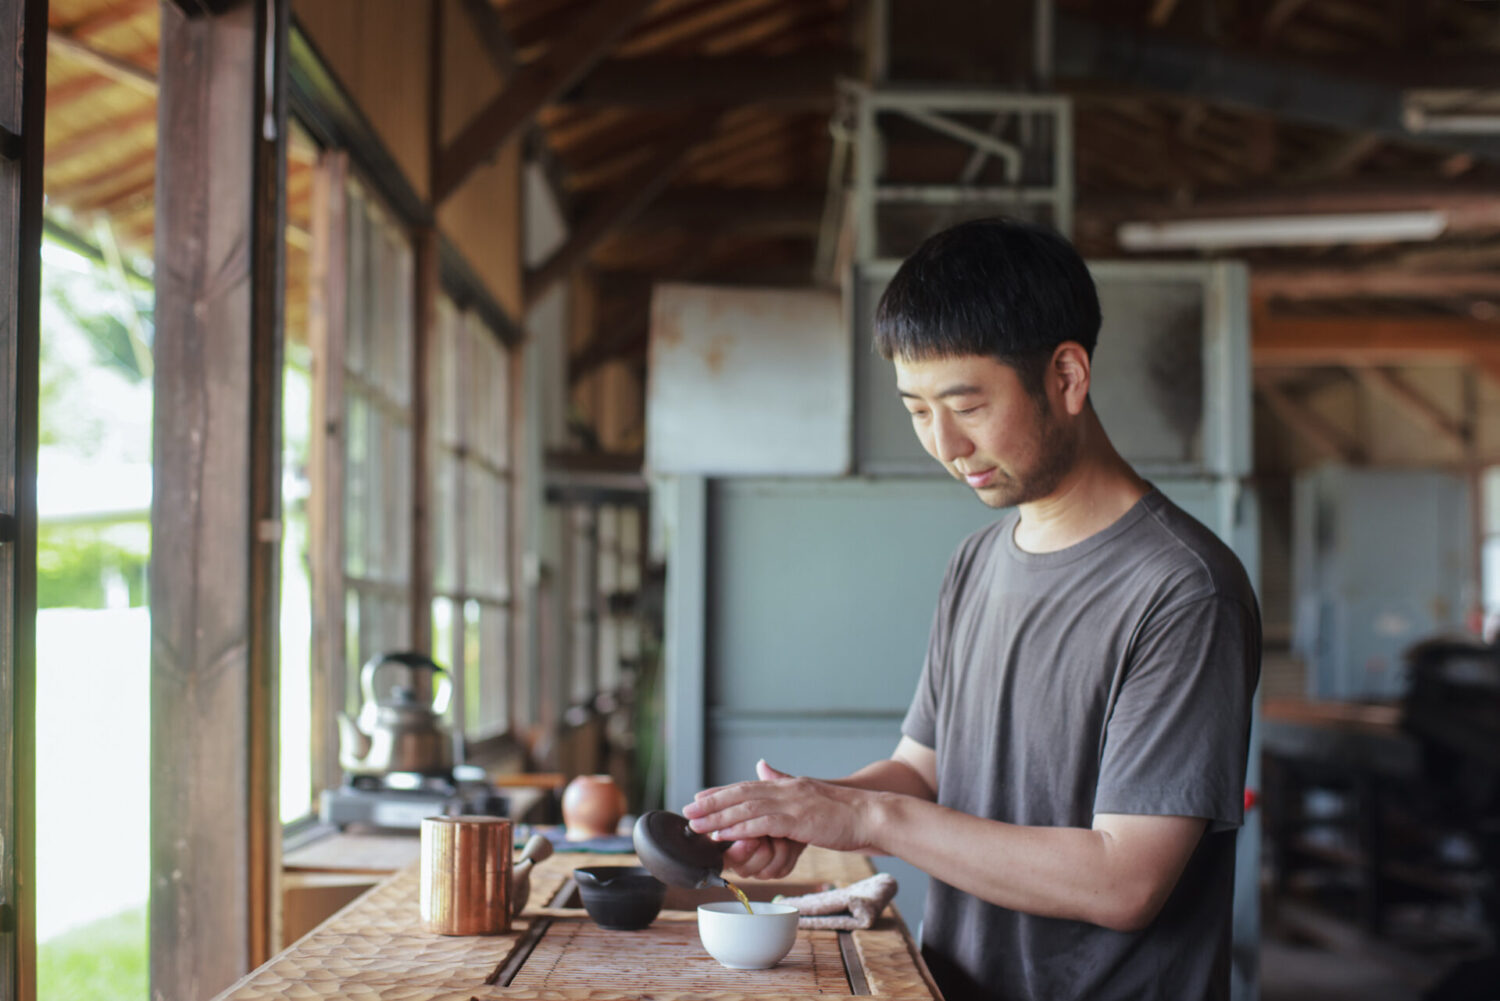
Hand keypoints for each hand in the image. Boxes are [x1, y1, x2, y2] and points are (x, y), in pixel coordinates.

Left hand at [683, 759, 872, 856]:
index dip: (721, 792)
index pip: (747, 786)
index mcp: (789, 786)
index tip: (699, 797)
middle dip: (712, 802)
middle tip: (687, 810)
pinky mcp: (798, 820)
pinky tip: (723, 833)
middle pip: (741, 794)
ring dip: (718, 816)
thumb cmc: (845, 813)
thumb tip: (764, 767)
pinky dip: (739, 828)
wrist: (872, 816)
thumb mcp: (811, 794)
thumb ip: (785, 783)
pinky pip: (762, 823)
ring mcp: (792, 803)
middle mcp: (787, 790)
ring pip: (746, 808)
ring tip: (697, 824)